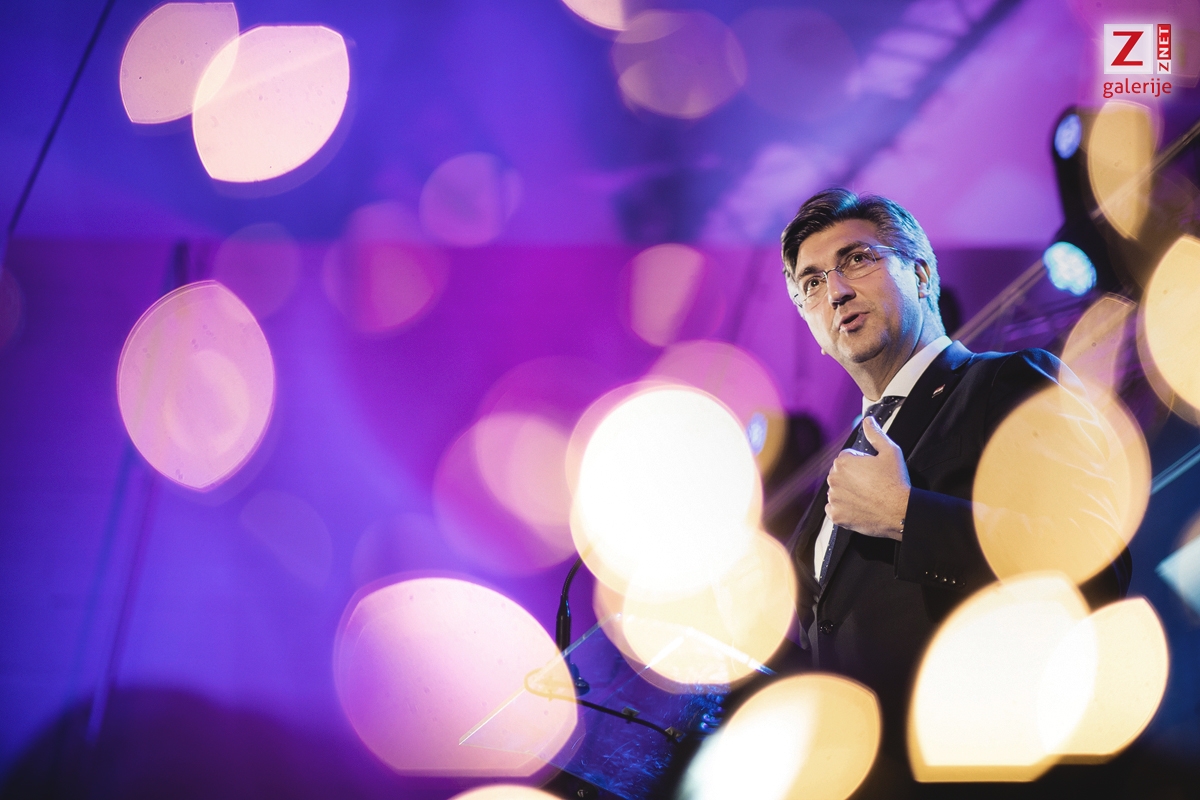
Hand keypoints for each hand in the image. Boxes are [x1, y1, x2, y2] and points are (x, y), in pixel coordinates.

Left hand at [826, 416, 909, 539]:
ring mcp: (833, 498)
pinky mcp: (835, 515)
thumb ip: (875, 434)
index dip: (861, 464)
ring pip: (837, 491)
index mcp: (843, 462)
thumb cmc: (895, 482)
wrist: (900, 511)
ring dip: (847, 493)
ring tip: (867, 497)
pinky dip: (843, 509)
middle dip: (852, 478)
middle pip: (840, 474)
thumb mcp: (890, 452)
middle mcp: (833, 479)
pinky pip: (834, 509)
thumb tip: (867, 420)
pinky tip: (859, 508)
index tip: (873, 472)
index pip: (846, 458)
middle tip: (871, 485)